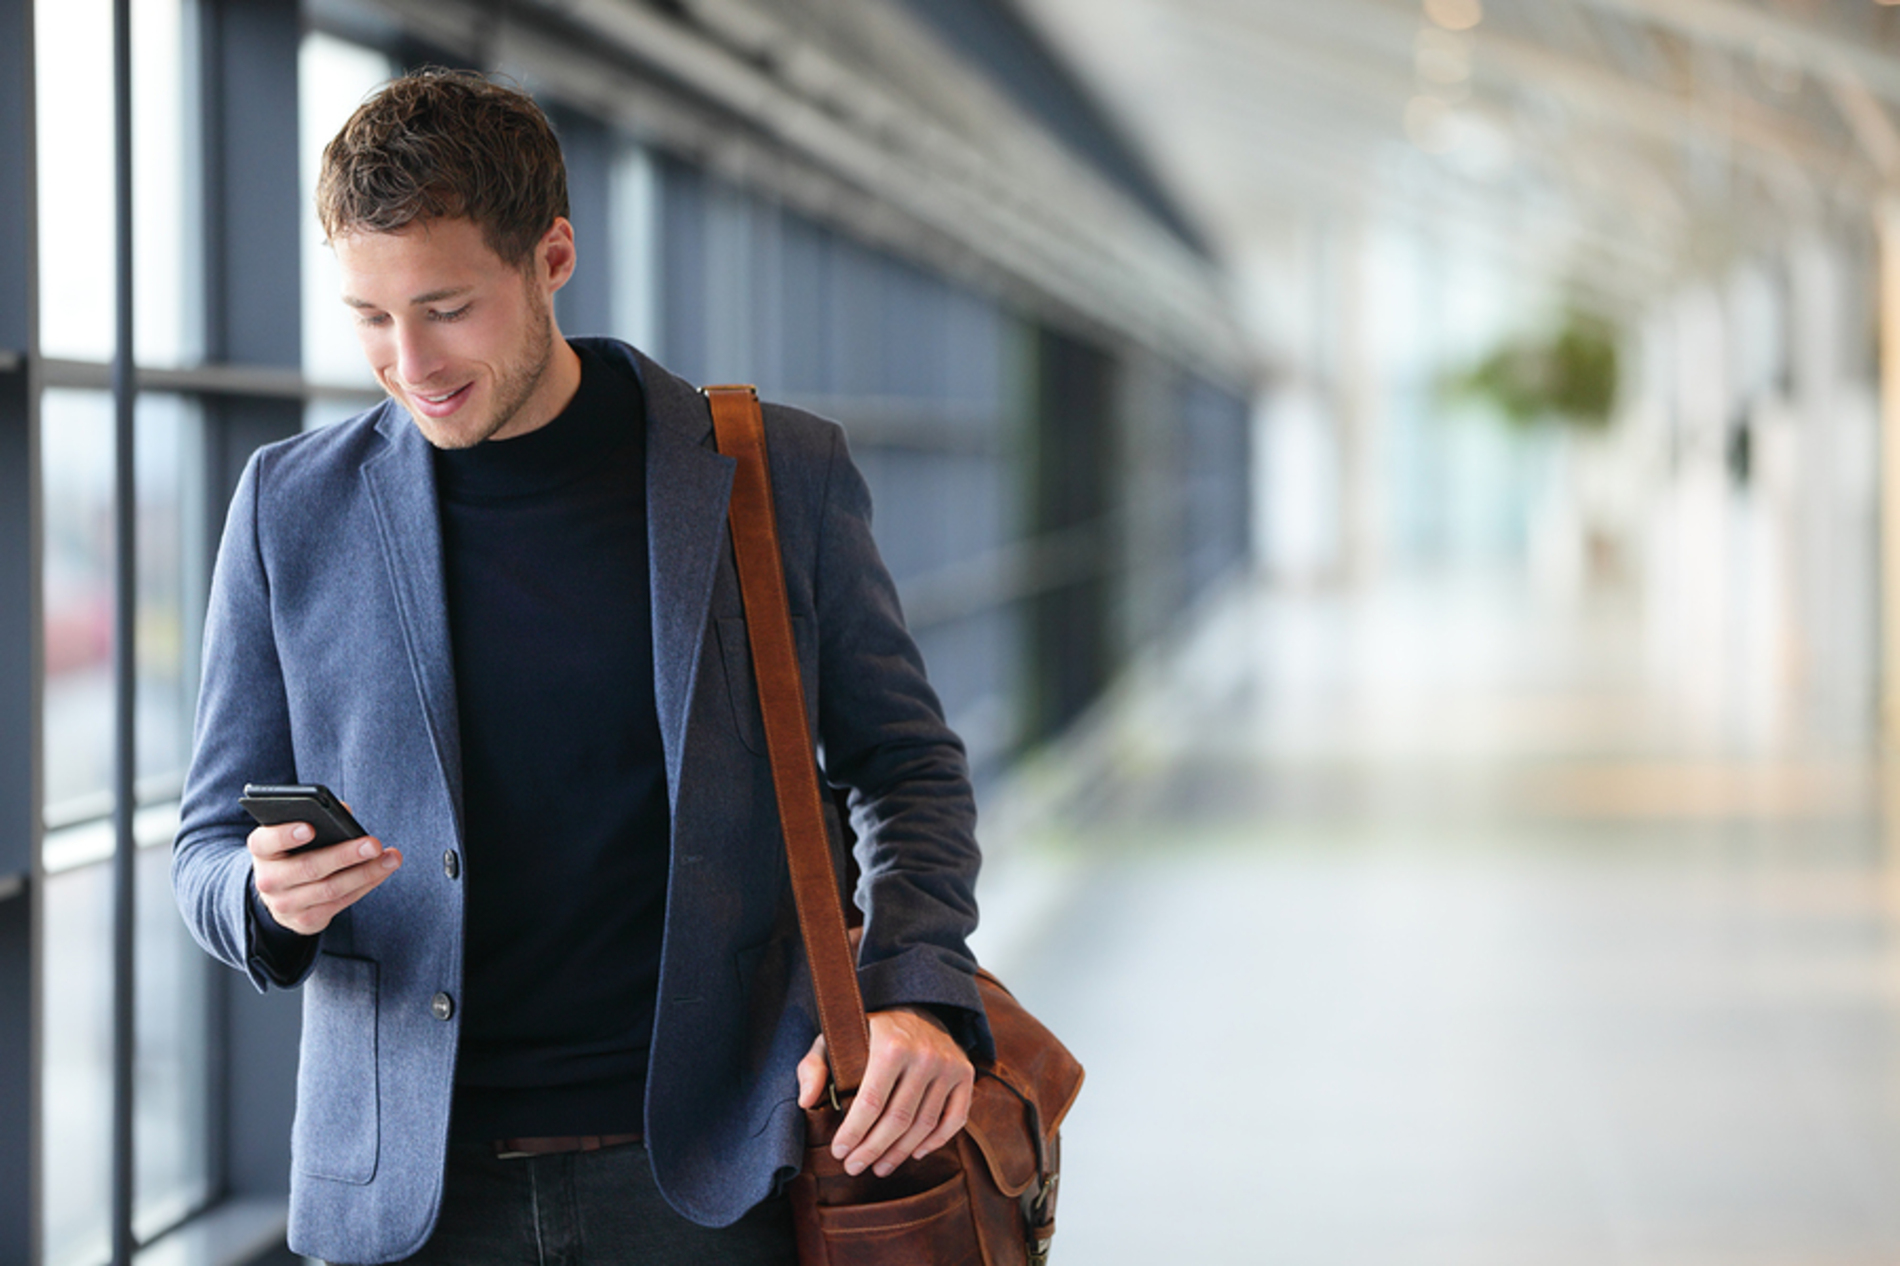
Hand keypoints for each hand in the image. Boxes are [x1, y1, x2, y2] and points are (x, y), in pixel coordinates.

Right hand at [248, 819, 402, 935]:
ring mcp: (284, 904)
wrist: (281, 893)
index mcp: (262, 850)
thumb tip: (345, 811)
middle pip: (309, 867)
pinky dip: (365, 885)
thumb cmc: (294, 851)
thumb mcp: (294, 834)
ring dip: (366, 873)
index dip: (285, 835)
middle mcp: (268, 880)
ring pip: (330, 889)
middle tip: (373, 844)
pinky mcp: (305, 921)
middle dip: (345, 855)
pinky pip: (341, 903)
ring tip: (391, 858)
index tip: (309, 828)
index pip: (266, 841)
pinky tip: (382, 871)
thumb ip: (315, 818)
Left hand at [796, 1006, 973, 1177]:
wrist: (916, 1007)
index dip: (854, 1133)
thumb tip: (806, 1101)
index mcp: (890, 1044)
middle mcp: (924, 1054)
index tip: (839, 1152)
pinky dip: (936, 1142)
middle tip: (854, 1167)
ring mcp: (949, 1065)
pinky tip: (916, 1153)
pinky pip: (955, 1119)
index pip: (871, 1102)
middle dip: (873, 1150)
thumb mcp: (833, 1038)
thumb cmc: (868, 1031)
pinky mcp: (965, 1074)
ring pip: (924, 1125)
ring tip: (880, 1167)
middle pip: (898, 1119)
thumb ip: (813, 1067)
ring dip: (900, 1153)